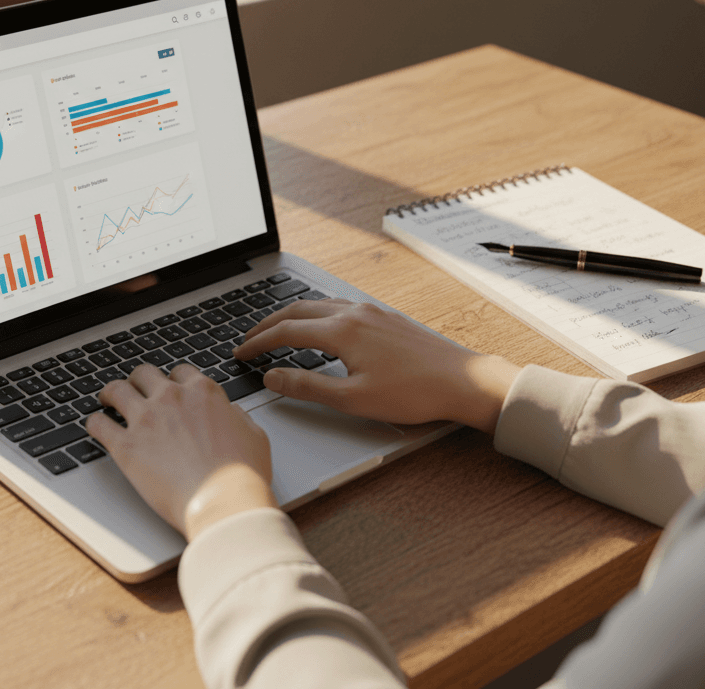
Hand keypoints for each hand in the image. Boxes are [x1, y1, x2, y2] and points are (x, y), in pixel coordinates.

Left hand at [89, 363, 277, 540]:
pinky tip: (96, 427)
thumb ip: (235, 416)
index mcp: (202, 393)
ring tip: (107, 401)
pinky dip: (94, 423)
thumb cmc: (242, 475)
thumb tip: (228, 413)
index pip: (180, 372)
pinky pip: (98, 424)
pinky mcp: (126, 446)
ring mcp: (145, 420)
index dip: (173, 380)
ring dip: (110, 394)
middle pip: (144, 374)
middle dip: (139, 382)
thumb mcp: (253, 434)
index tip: (168, 389)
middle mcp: (171, 398)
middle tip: (136, 392)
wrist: (223, 502)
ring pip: (116, 390)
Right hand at [234, 300, 520, 431]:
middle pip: (296, 310)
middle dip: (267, 324)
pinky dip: (315, 314)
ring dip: (290, 316)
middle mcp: (353, 313)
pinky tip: (318, 326)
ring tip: (275, 331)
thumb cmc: (413, 393)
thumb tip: (273, 377)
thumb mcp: (352, 399)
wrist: (463, 381)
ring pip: (317, 305)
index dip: (258, 344)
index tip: (241, 355)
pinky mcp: (384, 317)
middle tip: (248, 341)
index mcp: (342, 331)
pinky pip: (337, 306)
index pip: (285, 332)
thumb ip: (307, 387)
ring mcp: (370, 311)